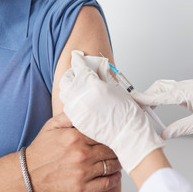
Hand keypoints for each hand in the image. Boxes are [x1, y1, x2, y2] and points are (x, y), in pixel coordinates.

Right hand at [26, 114, 121, 191]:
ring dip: (117, 162)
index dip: (111, 133)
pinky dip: (114, 178)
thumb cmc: (41, 150)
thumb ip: (70, 115)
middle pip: (110, 149)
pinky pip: (107, 183)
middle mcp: (80, 155)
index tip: (115, 133)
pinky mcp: (81, 189)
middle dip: (116, 148)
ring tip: (118, 160)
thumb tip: (85, 106)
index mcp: (75, 137)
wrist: (28, 175)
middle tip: (119, 147)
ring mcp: (82, 173)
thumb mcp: (51, 126)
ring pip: (111, 166)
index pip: (103, 133)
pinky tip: (115, 174)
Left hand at [59, 51, 164, 172]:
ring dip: (70, 88)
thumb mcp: (117, 89)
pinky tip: (80, 102)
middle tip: (78, 74)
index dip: (78, 59)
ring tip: (78, 87)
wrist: (127, 135)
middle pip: (67, 79)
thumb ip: (103, 77)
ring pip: (65, 93)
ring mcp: (78, 109)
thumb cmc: (127, 114)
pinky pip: (68, 107)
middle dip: (72, 75)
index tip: (77, 56)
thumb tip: (95, 69)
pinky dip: (72, 101)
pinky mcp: (76, 120)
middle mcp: (83, 97)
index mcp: (95, 86)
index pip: (80, 66)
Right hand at [132, 79, 192, 143]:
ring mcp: (188, 88)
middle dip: (148, 95)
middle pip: (161, 87)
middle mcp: (188, 86)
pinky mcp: (188, 92)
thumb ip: (179, 128)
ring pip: (164, 87)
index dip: (148, 98)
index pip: (164, 94)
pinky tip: (156, 104)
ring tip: (144, 106)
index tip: (135, 99)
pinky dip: (160, 97)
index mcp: (191, 90)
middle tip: (137, 105)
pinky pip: (170, 91)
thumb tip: (163, 134)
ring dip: (153, 95)